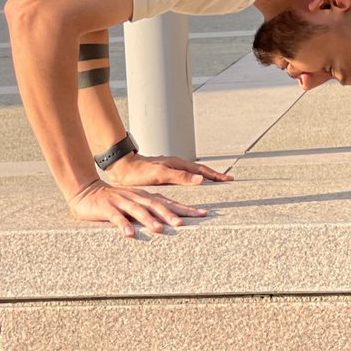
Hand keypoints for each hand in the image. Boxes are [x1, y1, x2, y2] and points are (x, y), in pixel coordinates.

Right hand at [67, 178, 207, 237]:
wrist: (85, 191)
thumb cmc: (113, 201)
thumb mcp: (134, 203)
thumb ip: (150, 210)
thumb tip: (173, 221)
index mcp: (144, 197)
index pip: (168, 201)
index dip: (185, 208)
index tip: (203, 215)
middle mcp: (135, 197)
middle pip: (155, 204)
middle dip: (170, 214)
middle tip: (183, 223)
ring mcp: (121, 202)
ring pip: (136, 210)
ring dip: (148, 219)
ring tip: (158, 229)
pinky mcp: (106, 208)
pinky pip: (115, 218)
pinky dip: (122, 225)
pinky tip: (129, 235)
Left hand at [105, 152, 233, 188]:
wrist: (122, 168)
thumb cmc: (139, 172)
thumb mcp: (160, 174)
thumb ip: (180, 176)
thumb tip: (201, 179)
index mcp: (177, 164)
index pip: (201, 170)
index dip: (215, 175)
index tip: (228, 179)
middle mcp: (175, 165)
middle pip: (199, 170)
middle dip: (213, 175)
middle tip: (227, 180)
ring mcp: (170, 169)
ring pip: (191, 173)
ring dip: (204, 177)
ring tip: (214, 182)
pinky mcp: (163, 174)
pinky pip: (183, 177)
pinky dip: (192, 180)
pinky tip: (191, 186)